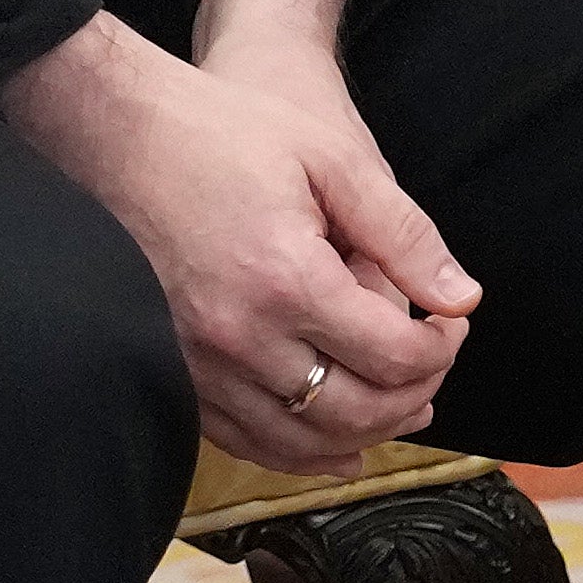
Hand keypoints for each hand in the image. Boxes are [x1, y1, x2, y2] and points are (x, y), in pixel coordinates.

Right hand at [0, 0, 475, 472]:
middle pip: (352, 410)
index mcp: (287, 280)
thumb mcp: (332, 161)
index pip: (393, 356)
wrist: (120, 135)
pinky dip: (296, 449)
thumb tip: (463, 298)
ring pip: (298, 440)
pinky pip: (241, 439)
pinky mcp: (171, 372)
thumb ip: (404, 234)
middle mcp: (239, 337)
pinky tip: (332, 441)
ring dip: (361, 434)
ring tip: (403, 410)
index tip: (453, 321)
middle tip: (436, 362)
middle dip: (413, 395)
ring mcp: (197, 364)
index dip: (441, 348)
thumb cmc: (228, 133)